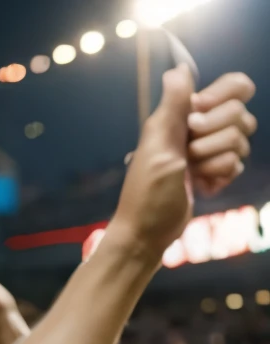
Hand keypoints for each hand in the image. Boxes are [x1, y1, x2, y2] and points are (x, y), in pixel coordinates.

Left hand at [111, 66, 255, 258]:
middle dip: (214, 136)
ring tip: (191, 173)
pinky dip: (219, 176)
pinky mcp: (216, 173)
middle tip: (187, 154)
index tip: (197, 115)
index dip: (224, 97)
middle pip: (240, 114)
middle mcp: (202, 128)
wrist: (147, 232)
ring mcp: (211, 151)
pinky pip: (236, 164)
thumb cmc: (146, 190)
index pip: (233, 86)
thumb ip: (173, 105)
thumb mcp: (156, 144)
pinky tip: (201, 186)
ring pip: (240, 141)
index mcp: (186, 113)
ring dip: (215, 160)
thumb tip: (179, 67)